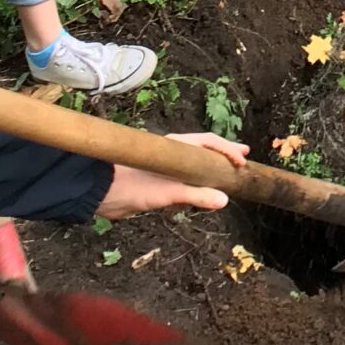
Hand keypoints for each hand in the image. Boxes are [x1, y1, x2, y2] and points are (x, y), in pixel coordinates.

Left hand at [98, 132, 250, 216]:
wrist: (102, 194)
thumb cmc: (133, 186)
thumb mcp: (169, 193)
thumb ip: (197, 196)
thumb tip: (224, 200)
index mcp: (177, 147)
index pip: (209, 143)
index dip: (228, 150)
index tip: (242, 162)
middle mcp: (174, 155)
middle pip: (204, 152)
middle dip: (223, 156)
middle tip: (242, 159)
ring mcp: (166, 168)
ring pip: (194, 169)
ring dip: (208, 176)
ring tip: (223, 184)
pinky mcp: (158, 183)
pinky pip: (183, 185)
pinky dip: (192, 191)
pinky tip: (196, 202)